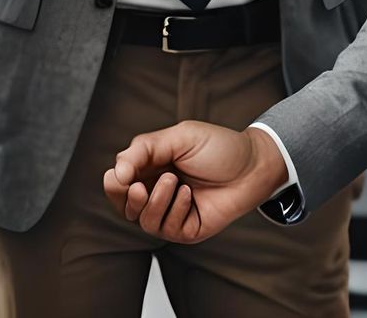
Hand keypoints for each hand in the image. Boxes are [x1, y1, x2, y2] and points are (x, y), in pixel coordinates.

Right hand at [103, 122, 287, 243]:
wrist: (252, 166)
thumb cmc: (217, 148)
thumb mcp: (177, 137)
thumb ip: (144, 150)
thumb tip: (117, 173)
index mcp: (150, 168)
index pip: (117, 183)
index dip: (114, 183)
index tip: (121, 175)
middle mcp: (156, 191)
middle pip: (124, 206)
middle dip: (127, 198)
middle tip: (139, 186)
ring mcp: (172, 212)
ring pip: (143, 221)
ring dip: (155, 201)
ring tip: (175, 181)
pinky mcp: (187, 229)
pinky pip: (168, 229)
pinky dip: (175, 210)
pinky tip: (190, 195)